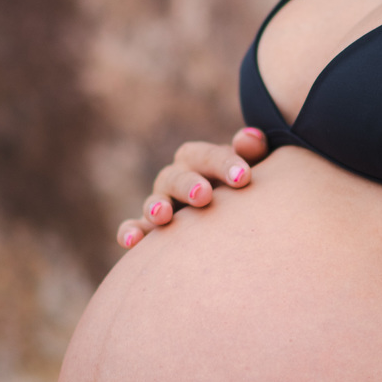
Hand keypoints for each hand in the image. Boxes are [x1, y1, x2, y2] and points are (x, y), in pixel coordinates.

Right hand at [116, 127, 268, 248]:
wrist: (228, 209)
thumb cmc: (239, 184)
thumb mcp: (249, 168)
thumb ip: (251, 153)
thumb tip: (251, 138)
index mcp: (198, 159)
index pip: (207, 156)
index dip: (224, 164)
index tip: (243, 177)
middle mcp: (176, 177)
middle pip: (177, 176)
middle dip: (188, 185)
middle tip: (203, 195)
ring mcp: (161, 202)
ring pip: (153, 201)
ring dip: (155, 206)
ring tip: (162, 215)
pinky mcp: (150, 228)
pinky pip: (136, 227)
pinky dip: (130, 232)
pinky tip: (131, 242)